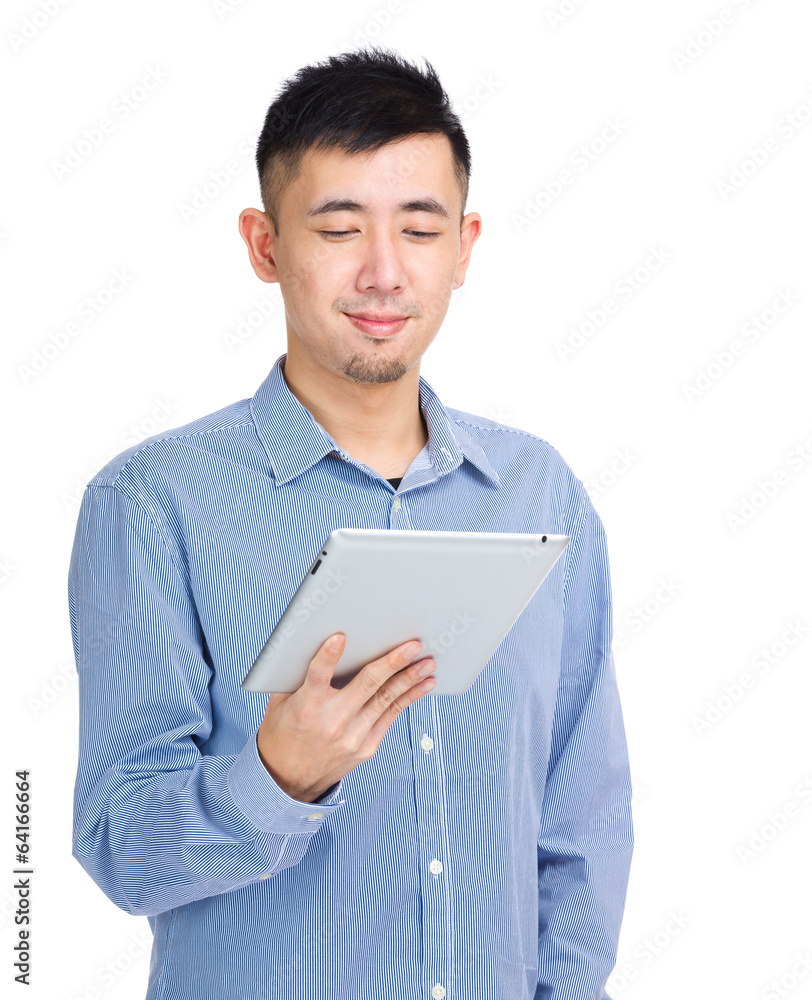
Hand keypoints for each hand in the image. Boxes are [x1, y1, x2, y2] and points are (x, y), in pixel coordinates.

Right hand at [256, 633, 436, 801]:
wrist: (287, 781)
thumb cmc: (283, 734)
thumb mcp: (279, 703)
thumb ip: (298, 676)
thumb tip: (317, 642)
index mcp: (306, 707)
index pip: (317, 676)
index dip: (327, 656)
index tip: (340, 637)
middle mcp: (333, 722)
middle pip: (368, 685)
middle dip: (393, 662)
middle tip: (413, 645)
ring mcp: (353, 737)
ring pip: (387, 700)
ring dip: (410, 678)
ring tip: (428, 663)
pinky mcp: (366, 747)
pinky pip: (391, 716)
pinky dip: (409, 698)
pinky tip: (423, 684)